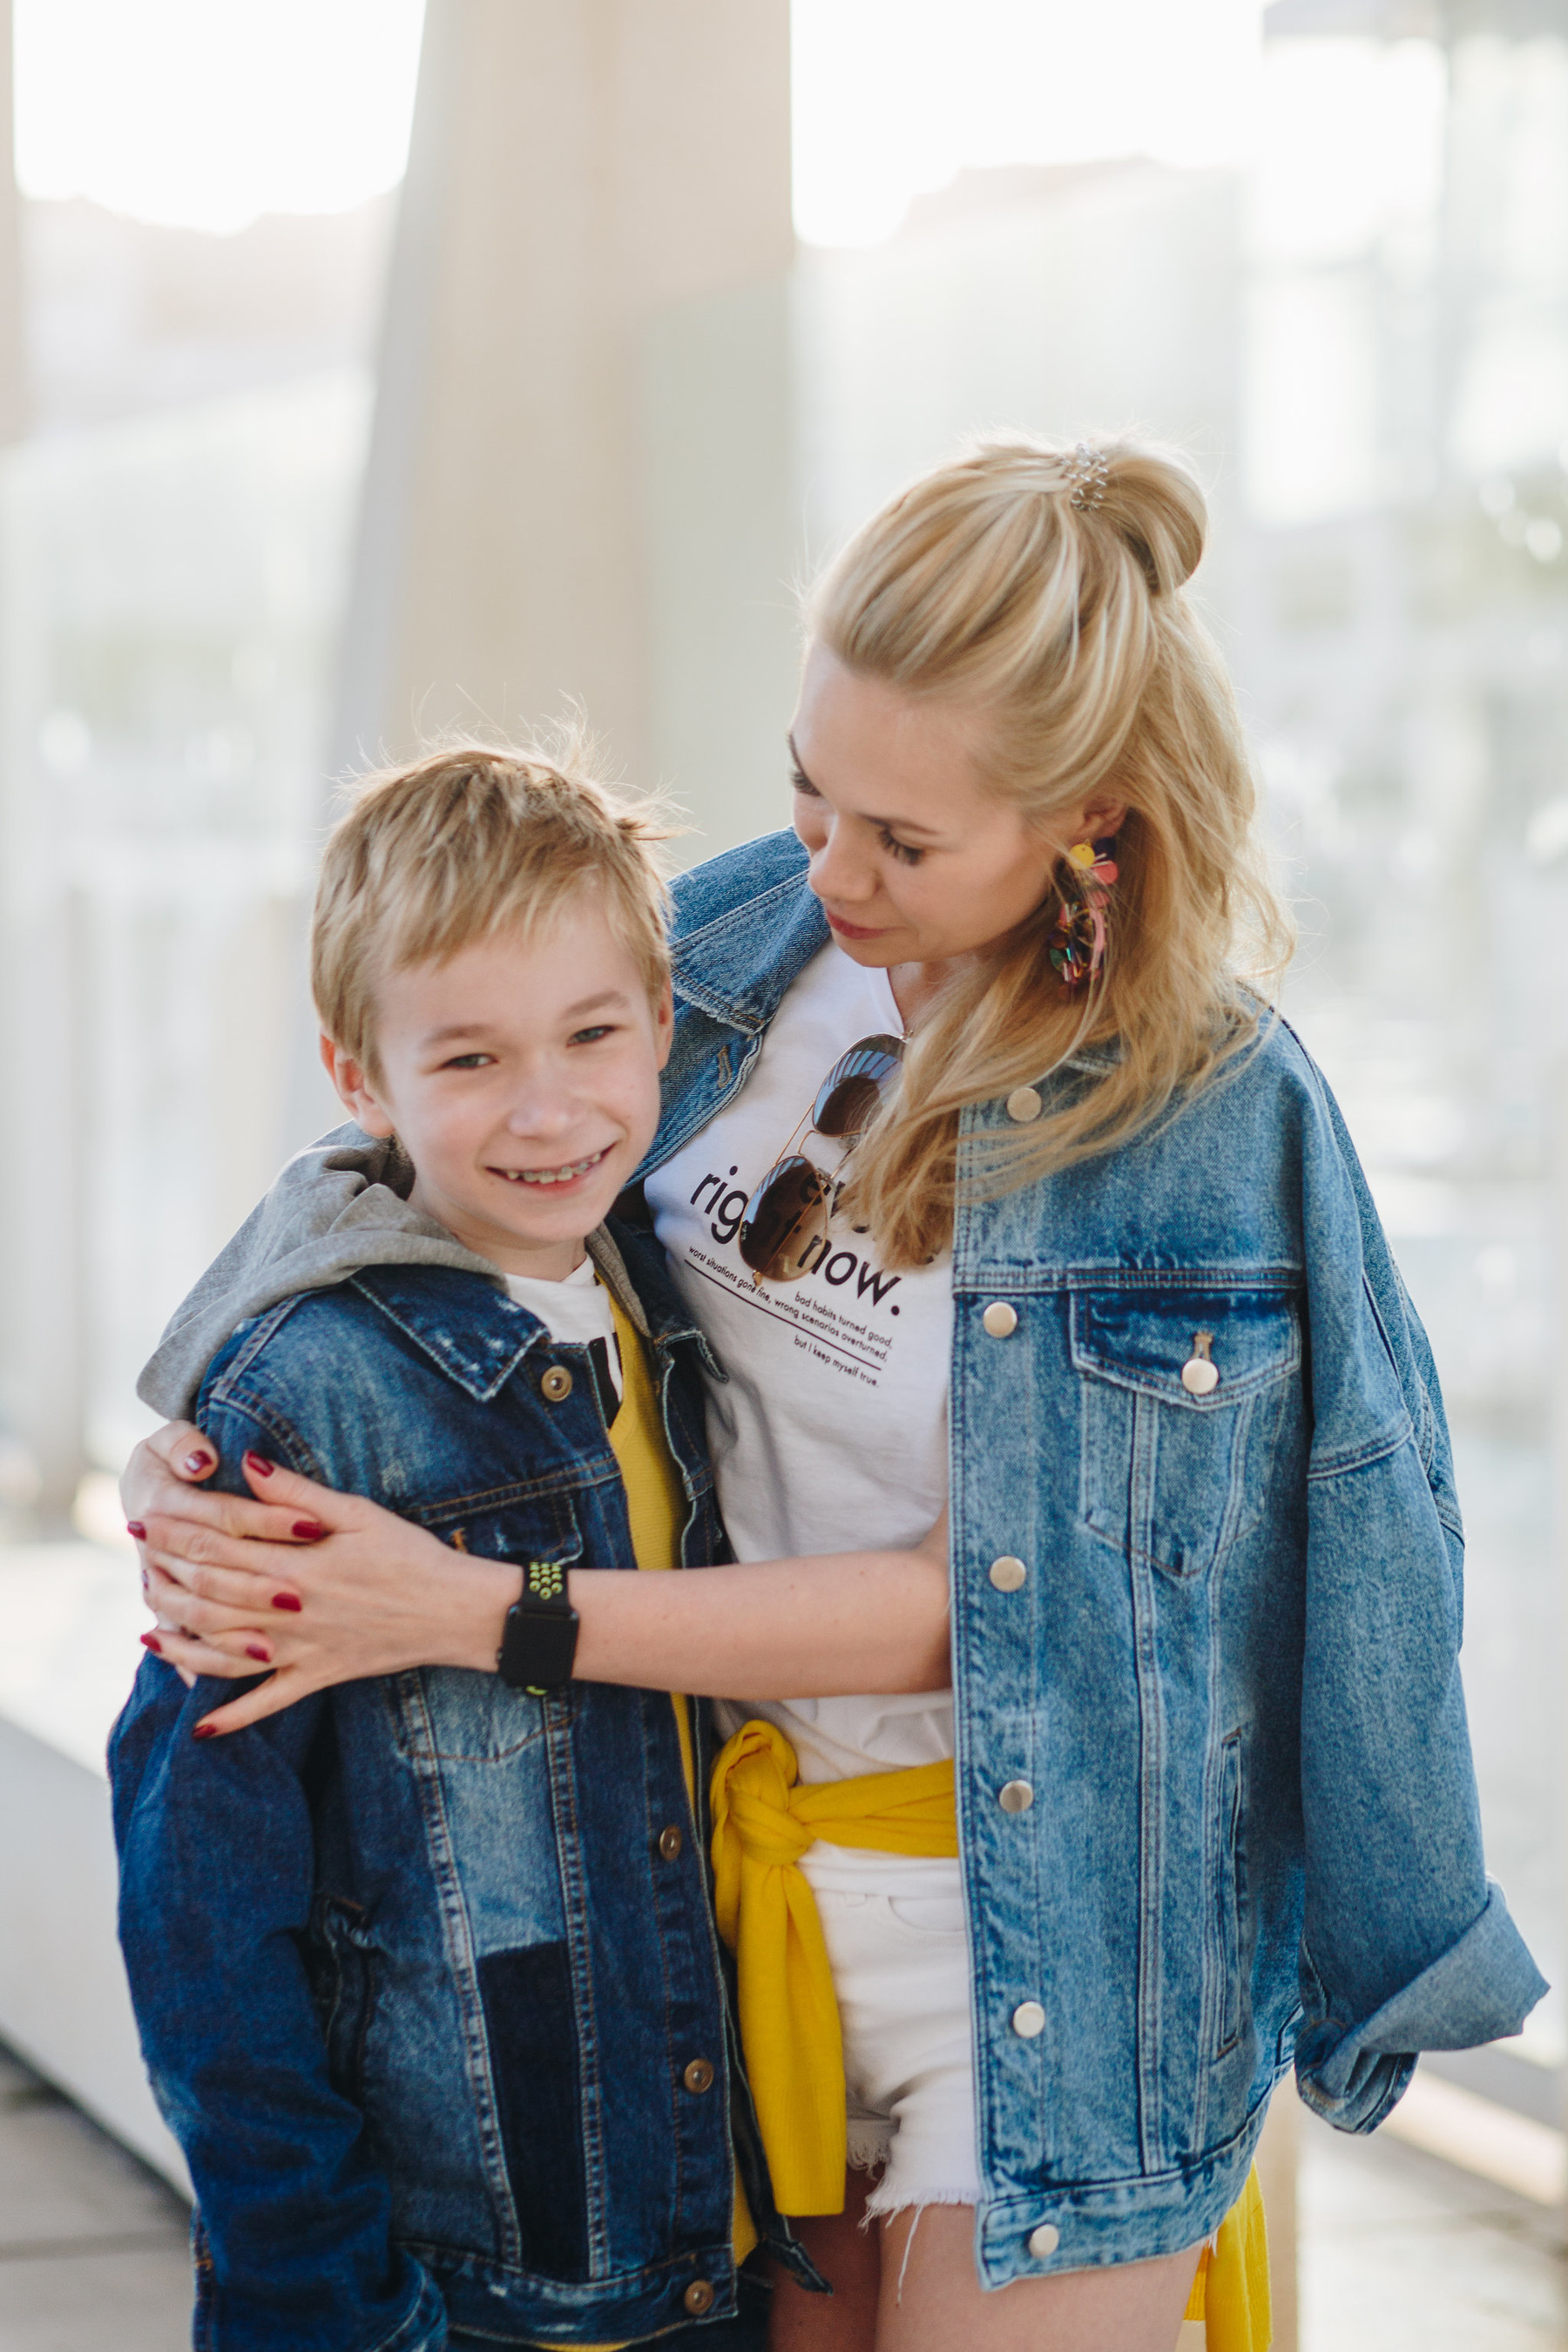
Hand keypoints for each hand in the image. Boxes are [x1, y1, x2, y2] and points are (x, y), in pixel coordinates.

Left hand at [137, 1452, 516, 1738]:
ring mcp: (301, 1650)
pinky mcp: (317, 1677)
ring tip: (148, 1630)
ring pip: (225, 1651)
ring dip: (182, 1644)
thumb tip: (246, 1461)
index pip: (220, 1547)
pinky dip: (232, 1717)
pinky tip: (199, 1726)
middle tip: (137, 1568)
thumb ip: (296, 1493)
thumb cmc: (411, 1555)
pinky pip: (267, 1703)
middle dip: (168, 1581)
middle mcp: (290, 1611)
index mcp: (298, 1564)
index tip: (145, 1521)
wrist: (456, 1612)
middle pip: (211, 1598)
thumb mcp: (359, 1512)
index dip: (176, 1533)